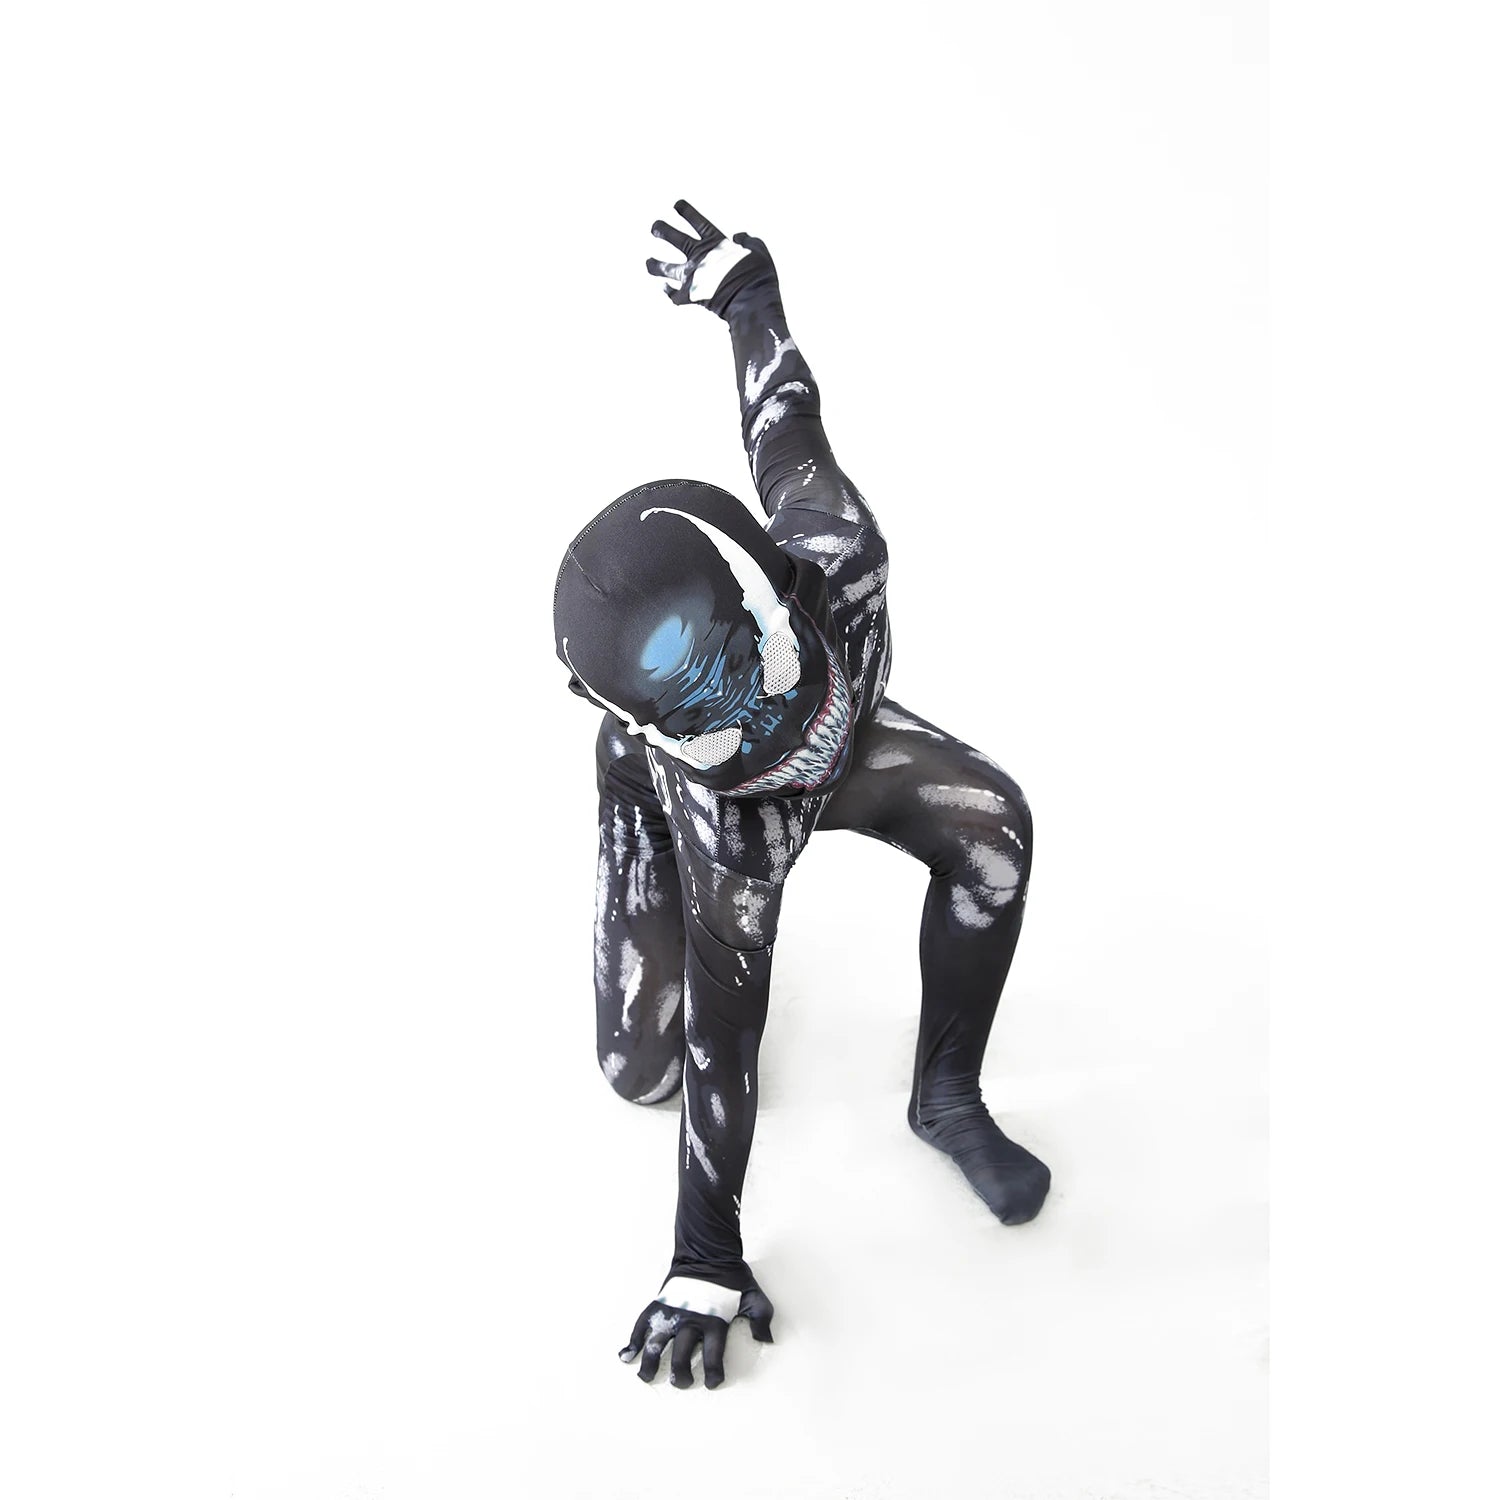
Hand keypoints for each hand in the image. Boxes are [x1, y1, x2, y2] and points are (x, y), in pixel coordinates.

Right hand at [617, 1275, 774, 1388]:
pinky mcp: (660, 1303)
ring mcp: (673, 1311)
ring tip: (646, 1377)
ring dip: (649, 1362)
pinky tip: (626, 1355)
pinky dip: (632, 1339)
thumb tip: (766, 1340)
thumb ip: (761, 1318)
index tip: (712, 1383)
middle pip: (681, 1354)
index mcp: (714, 1319)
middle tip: (682, 1383)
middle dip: (680, 1374)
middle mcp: (691, 1318)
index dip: (713, 1372)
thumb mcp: (754, 1296)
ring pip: (657, 1342)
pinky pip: (643, 1323)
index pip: (713, 1353)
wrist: (708, 1249)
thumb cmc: (732, 1277)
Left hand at [645, 199, 776, 316]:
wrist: (750, 299)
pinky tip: (663, 288)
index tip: (676, 204)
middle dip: (663, 230)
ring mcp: (693, 276)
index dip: (686, 211)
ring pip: (667, 268)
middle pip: (676, 239)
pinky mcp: (691, 296)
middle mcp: (700, 256)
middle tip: (654, 227)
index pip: (697, 222)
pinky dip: (669, 292)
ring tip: (648, 263)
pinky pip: (674, 295)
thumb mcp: (759, 250)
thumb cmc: (758, 275)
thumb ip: (748, 240)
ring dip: (656, 265)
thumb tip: (739, 235)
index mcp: (716, 242)